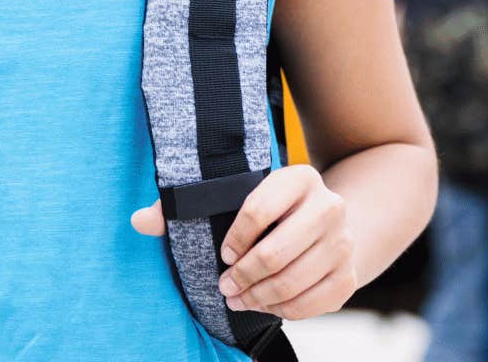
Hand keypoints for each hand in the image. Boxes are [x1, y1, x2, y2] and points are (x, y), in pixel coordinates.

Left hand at [130, 164, 356, 319]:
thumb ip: (187, 207)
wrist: (331, 221)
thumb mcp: (239, 196)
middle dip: (242, 277)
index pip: (257, 207)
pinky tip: (266, 305)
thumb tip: (138, 220)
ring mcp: (344, 241)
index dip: (234, 238)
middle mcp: (329, 204)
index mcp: (299, 177)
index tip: (222, 253)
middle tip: (223, 287)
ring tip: (238, 299)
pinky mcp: (350, 274)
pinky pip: (312, 303)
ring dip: (258, 298)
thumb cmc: (271, 211)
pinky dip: (284, 311)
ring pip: (293, 281)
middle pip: (276, 252)